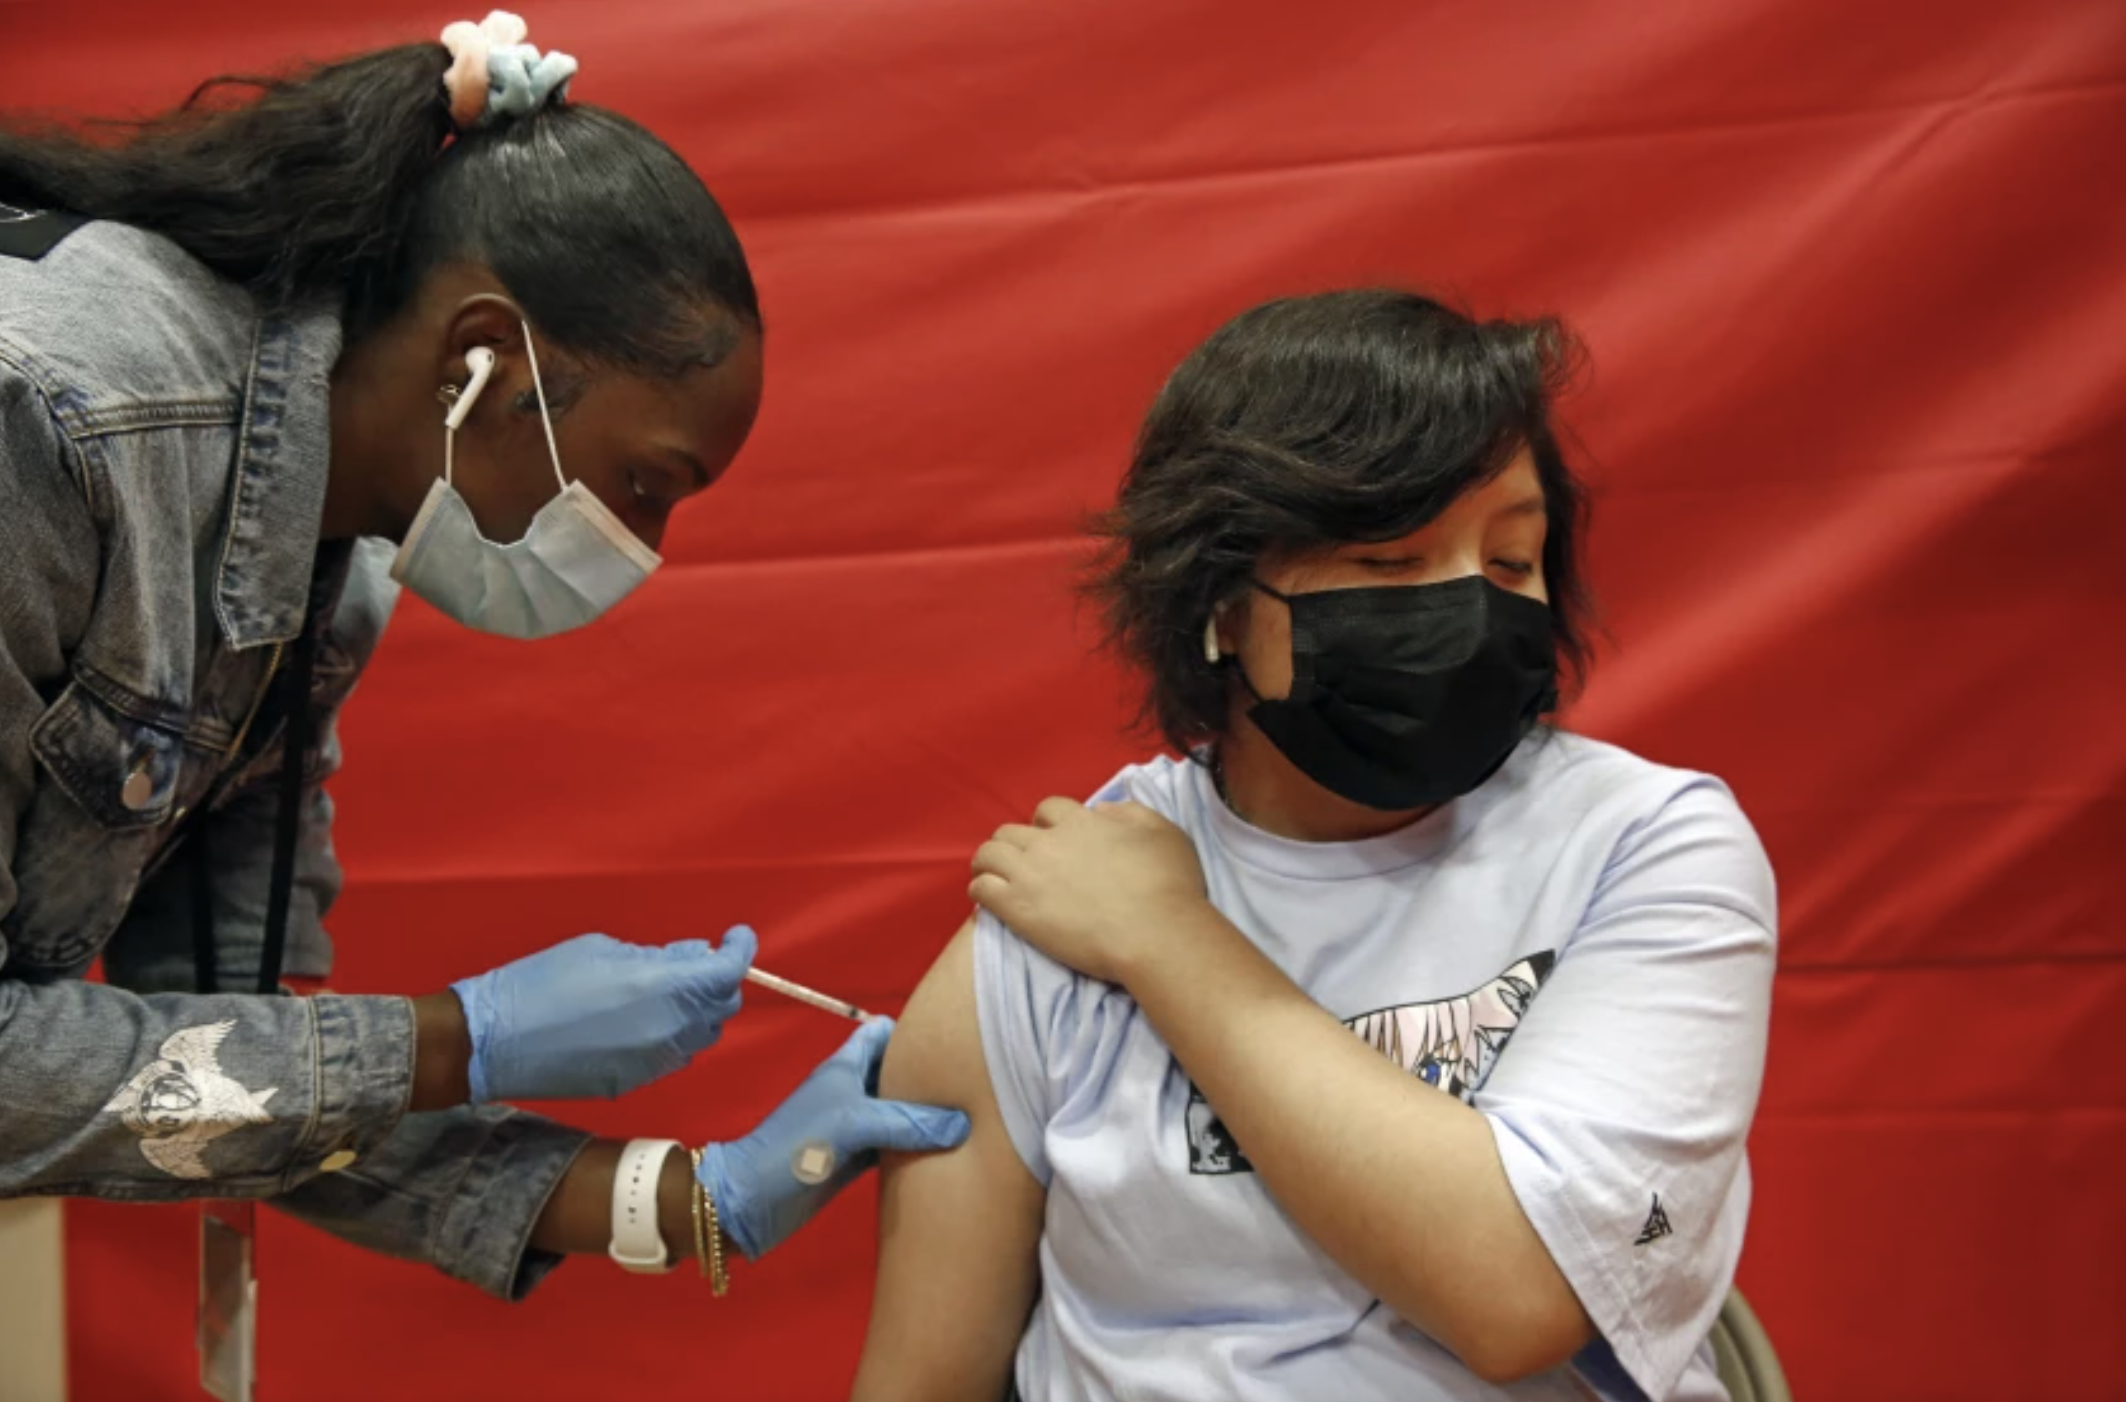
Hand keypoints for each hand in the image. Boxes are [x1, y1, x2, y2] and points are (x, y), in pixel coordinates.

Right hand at [451, 927, 756, 1103]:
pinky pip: (673, 1055)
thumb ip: (658, 955)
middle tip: (696, 962)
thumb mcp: (603, 948)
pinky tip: (644, 1020)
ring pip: (702, 1035)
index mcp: (665, 987)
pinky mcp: (635, 1082)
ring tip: (668, 991)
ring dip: (698, 1010)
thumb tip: (692, 956)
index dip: (740, 949)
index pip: (728, 971)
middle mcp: (670, 1029)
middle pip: (722, 1006)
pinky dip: (674, 1034)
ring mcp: (654, 1062)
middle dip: (718, 980)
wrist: (495, 1041)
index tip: (735, 935)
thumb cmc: (544, 981)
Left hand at [696, 1017, 969, 1259]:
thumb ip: (906, 1120)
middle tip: (974, 1086)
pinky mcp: (855, 1161)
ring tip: (972, 1119)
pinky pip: (894, 1147)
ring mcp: (853, 1128)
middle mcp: (852, 1092)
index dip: (916, 1031)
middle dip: (931, 1076)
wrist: (751, 1203)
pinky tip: (945, 1155)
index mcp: (846, 1067)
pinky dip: (916, 1148)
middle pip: (898, 1071)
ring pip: (900, 1112)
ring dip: (927, 1116)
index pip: (885, 1032)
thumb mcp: (852, 1124)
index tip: (956, 1043)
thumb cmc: (795, 1149)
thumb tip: (961, 1124)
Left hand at [969, 798, 1206, 984]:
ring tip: (991, 875)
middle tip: (1019, 861)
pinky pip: (980, 889)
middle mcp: (1049, 842)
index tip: (1051, 838)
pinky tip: (986, 899)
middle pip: (1011, 831)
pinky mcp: (1017, 909)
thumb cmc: (1169, 886)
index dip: (1047, 823)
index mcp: (1082, 822)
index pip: (1049, 808)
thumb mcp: (1163, 832)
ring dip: (987, 862)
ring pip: (988, 855)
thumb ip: (1130, 813)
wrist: (1154, 935)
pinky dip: (979, 889)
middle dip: (1012, 842)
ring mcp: (1029, 874)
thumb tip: (1102, 810)